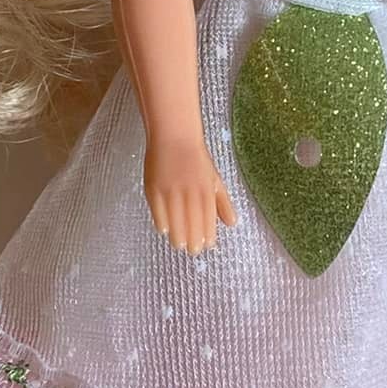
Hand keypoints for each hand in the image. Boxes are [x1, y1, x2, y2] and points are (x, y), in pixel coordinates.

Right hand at [144, 136, 236, 254]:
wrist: (174, 136)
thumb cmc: (196, 159)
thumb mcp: (214, 179)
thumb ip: (222, 203)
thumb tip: (232, 223)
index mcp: (206, 189)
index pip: (208, 218)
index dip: (208, 234)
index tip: (207, 246)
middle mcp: (190, 191)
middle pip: (192, 222)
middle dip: (193, 239)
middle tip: (193, 251)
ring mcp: (171, 189)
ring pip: (175, 219)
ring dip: (178, 234)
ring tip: (179, 245)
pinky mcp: (154, 188)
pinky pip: (158, 210)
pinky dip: (161, 221)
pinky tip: (164, 230)